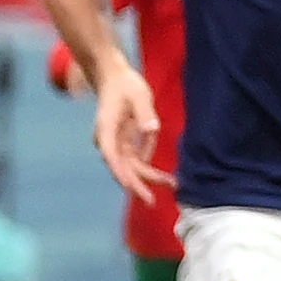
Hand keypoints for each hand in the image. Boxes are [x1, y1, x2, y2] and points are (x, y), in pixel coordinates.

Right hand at [90, 64, 170, 200]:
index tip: (131, 187)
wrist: (115, 79)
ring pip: (131, 168)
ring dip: (149, 179)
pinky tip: (168, 179)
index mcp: (106, 130)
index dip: (120, 173)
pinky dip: (150, 170)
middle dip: (136, 185)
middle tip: (152, 201)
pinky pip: (138, 161)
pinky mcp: (126, 143)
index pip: (111, 157)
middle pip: (122, 168)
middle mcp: (108, 141)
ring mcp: (117, 144)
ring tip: (173, 186)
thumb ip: (145, 113)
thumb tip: (152, 130)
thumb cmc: (125, 85)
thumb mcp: (138, 95)